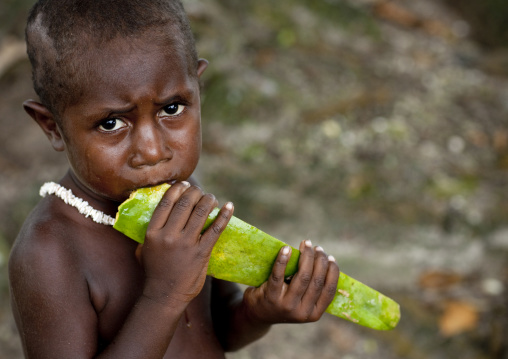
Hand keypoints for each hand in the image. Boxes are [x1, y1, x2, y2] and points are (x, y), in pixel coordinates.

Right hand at [140, 181, 233, 304]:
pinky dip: (224, 215)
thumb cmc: (154, 271)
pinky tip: (229, 206)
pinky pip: (215, 229)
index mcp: (153, 232)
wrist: (165, 296)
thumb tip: (157, 212)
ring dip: (209, 200)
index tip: (184, 184)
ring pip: (201, 212)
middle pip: (185, 203)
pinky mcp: (201, 252)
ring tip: (212, 198)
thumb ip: (149, 231)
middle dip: (195, 192)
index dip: (177, 189)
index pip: (166, 202)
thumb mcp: (144, 248)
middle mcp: (169, 235)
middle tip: (200, 191)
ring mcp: (186, 244)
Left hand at [243, 240, 339, 323]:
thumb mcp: (302, 302)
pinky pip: (279, 275)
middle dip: (320, 260)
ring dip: (306, 256)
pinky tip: (286, 249)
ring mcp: (286, 305)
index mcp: (314, 314)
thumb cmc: (284, 301)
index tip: (331, 258)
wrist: (257, 313)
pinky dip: (283, 259)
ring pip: (302, 276)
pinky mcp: (270, 297)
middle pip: (316, 280)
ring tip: (306, 244)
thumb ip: (313, 289)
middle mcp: (302, 312)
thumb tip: (325, 260)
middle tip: (317, 248)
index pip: (329, 290)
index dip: (332, 272)